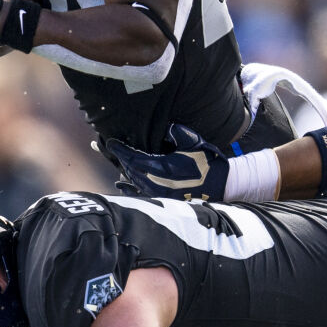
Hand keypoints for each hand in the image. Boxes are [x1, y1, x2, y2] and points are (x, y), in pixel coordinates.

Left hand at [105, 124, 229, 200]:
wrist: (221, 185)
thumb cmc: (207, 162)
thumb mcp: (193, 141)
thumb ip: (176, 132)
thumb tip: (164, 127)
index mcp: (161, 167)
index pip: (132, 157)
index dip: (119, 150)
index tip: (109, 142)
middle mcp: (156, 182)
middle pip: (129, 169)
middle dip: (118, 157)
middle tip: (105, 147)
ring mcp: (158, 193)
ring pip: (133, 181)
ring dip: (124, 170)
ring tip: (116, 159)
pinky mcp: (163, 199)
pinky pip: (139, 193)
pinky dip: (129, 188)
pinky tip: (120, 185)